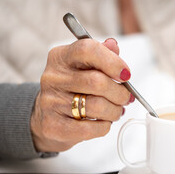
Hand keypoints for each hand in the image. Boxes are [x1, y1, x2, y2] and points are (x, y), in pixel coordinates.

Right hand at [31, 38, 133, 152]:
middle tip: (126, 98)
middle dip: (120, 93)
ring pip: (97, 106)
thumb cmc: (73, 89)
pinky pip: (90, 128)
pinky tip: (103, 122)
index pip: (88, 49)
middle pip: (97, 82)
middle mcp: (53, 77)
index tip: (126, 74)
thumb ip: (101, 55)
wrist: (48, 116)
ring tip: (116, 111)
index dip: (113, 62)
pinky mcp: (53, 125)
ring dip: (115, 111)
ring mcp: (51, 102)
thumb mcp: (85, 67)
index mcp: (61, 57)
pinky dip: (104, 126)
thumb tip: (113, 45)